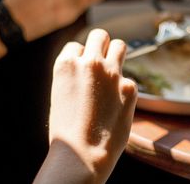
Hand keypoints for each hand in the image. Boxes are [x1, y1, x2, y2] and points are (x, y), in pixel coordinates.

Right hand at [44, 29, 136, 182]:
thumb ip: (74, 76)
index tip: (82, 70)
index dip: (80, 58)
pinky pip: (129, 78)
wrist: (82, 154)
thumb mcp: (60, 95)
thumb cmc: (67, 131)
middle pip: (100, 35)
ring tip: (113, 72)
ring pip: (120, 45)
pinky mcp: (129, 87)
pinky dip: (124, 88)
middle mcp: (89, 62)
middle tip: (102, 60)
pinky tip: (117, 104)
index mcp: (66, 64)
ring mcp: (111, 73)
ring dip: (117, 55)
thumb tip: (87, 68)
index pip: (76, 45)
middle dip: (101, 46)